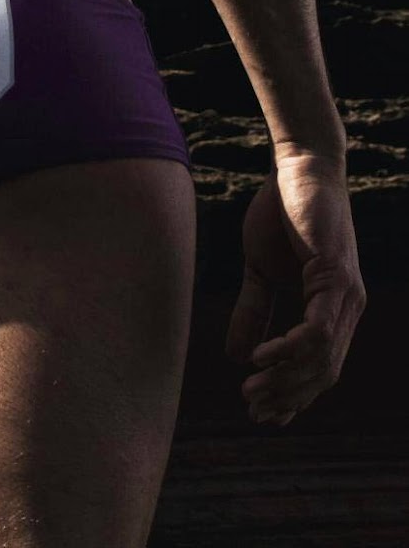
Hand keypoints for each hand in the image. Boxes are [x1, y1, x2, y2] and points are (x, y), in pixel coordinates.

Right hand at [225, 154, 365, 426]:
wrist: (295, 167)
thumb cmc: (279, 213)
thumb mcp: (259, 270)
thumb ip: (253, 310)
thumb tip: (236, 357)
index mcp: (332, 308)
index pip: (318, 367)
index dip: (292, 396)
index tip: (262, 416)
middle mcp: (348, 308)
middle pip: (322, 372)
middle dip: (287, 397)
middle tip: (252, 409)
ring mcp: (347, 295)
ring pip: (322, 358)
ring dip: (285, 380)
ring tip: (251, 390)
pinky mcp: (336, 277)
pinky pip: (318, 329)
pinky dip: (290, 348)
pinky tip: (263, 356)